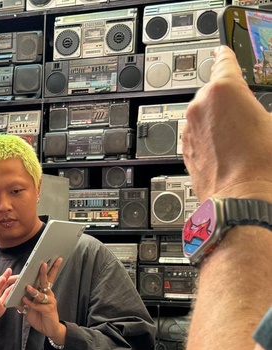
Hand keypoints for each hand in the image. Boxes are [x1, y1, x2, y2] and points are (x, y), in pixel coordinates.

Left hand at [18, 259, 65, 343]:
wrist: (48, 330)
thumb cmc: (39, 316)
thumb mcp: (29, 306)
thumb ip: (23, 299)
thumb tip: (14, 291)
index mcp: (44, 291)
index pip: (47, 278)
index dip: (50, 268)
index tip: (49, 259)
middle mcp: (48, 295)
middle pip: (46, 281)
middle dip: (44, 273)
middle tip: (43, 264)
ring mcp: (50, 302)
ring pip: (41, 294)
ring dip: (34, 290)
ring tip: (27, 287)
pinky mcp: (48, 310)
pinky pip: (38, 305)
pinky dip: (31, 304)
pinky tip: (25, 301)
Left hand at [183, 46, 271, 202]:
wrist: (241, 198)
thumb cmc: (261, 164)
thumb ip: (265, 107)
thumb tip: (263, 113)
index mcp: (223, 89)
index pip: (224, 61)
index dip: (226, 55)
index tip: (222, 52)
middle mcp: (200, 106)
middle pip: (216, 91)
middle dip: (231, 99)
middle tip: (250, 115)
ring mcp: (189, 128)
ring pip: (206, 113)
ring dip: (220, 119)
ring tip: (242, 137)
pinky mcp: (186, 148)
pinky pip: (199, 133)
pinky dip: (211, 135)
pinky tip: (229, 148)